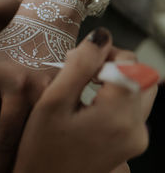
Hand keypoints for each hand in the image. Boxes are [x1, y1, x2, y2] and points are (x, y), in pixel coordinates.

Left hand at [0, 0, 87, 172]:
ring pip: (25, 137)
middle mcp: (17, 85)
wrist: (42, 27)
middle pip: (2, 138)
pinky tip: (25, 161)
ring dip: (12, 163)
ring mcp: (42, 91)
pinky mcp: (60, 94)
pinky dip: (32, 147)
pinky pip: (43, 127)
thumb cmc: (4, 49)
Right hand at [13, 30, 157, 172]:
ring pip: (140, 89)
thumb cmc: (40, 146)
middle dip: (114, 62)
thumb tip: (100, 36)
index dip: (105, 51)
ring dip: (117, 77)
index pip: (129, 63)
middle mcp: (136, 128)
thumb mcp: (52, 102)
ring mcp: (136, 138)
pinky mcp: (132, 143)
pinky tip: (90, 99)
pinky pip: (133, 106)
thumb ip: (79, 65)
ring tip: (86, 82)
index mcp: (116, 116)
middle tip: (84, 67)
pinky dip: (117, 94)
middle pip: (141, 75)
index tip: (80, 57)